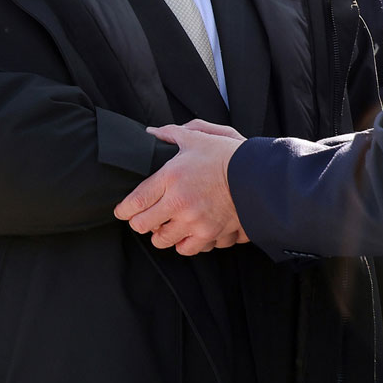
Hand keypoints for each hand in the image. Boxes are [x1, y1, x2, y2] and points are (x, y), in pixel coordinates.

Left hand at [112, 121, 248, 255]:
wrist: (259, 177)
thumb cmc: (227, 156)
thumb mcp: (198, 138)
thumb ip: (171, 134)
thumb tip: (150, 133)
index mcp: (171, 177)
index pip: (134, 202)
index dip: (124, 210)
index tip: (123, 211)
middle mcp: (178, 202)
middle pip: (142, 225)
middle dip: (140, 222)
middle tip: (146, 216)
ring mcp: (193, 221)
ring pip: (162, 240)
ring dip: (161, 233)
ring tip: (167, 225)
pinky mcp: (209, 235)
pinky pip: (186, 249)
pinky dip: (184, 243)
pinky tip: (187, 233)